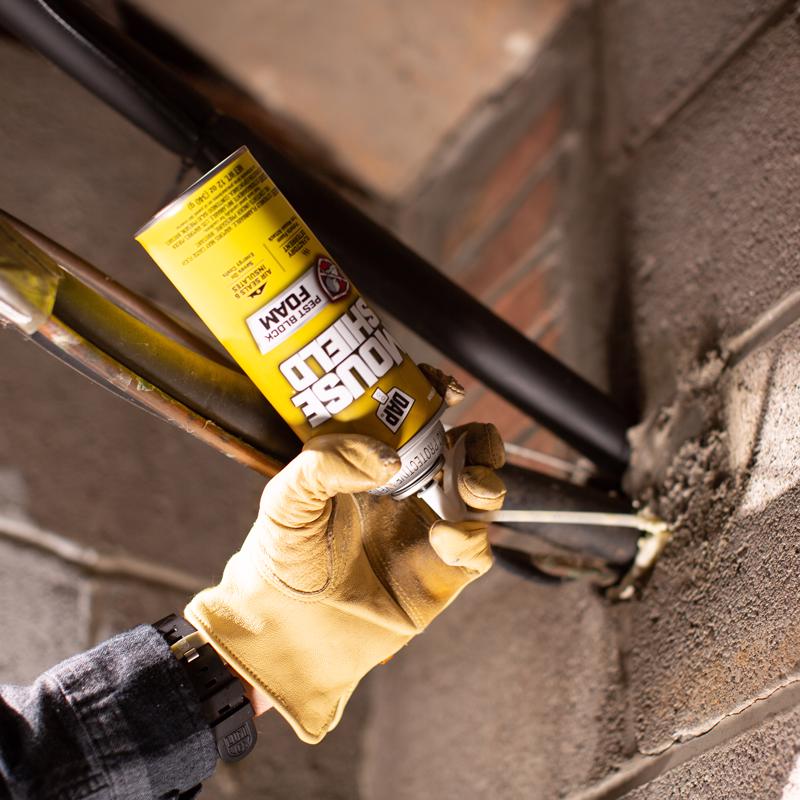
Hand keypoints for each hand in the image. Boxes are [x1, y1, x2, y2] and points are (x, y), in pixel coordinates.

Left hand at [185, 368, 504, 742]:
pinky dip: (471, 539)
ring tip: (470, 488)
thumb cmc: (284, 555)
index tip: (446, 388)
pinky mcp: (444, 573)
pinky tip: (442, 541)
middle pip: (468, 451)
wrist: (289, 626)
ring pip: (485, 495)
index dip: (439, 397)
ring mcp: (431, 529)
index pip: (420, 418)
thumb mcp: (286, 500)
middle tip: (470, 438)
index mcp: (377, 463)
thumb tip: (387, 457)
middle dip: (483, 440)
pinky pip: (478, 550)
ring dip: (489, 482)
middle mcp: (410, 491)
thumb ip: (324, 465)